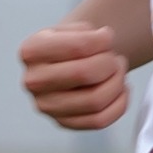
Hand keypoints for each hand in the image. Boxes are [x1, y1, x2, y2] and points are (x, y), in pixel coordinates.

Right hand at [19, 13, 134, 132]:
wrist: (64, 65)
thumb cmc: (71, 45)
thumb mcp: (73, 29)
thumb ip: (89, 32)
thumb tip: (105, 39)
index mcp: (31, 51)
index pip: (78, 46)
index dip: (103, 40)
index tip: (108, 36)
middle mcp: (33, 81)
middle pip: (84, 74)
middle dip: (110, 63)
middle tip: (115, 58)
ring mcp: (46, 106)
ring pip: (95, 100)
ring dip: (117, 83)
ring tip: (118, 71)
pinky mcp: (63, 123)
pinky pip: (100, 120)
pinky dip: (119, 104)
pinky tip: (121, 89)